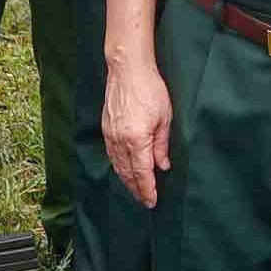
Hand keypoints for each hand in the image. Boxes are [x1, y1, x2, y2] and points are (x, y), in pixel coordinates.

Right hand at [103, 58, 172, 208]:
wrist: (127, 69)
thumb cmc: (149, 90)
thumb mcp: (164, 118)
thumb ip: (161, 145)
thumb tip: (162, 165)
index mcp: (137, 140)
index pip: (142, 173)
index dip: (147, 189)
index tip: (152, 201)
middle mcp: (120, 141)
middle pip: (127, 173)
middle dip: (137, 189)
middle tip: (145, 200)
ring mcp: (110, 135)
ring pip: (117, 165)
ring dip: (126, 180)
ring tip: (136, 189)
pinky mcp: (106, 128)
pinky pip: (111, 154)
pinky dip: (118, 166)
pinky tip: (124, 170)